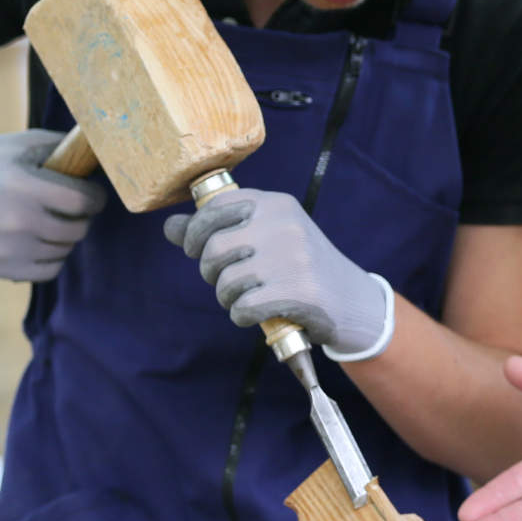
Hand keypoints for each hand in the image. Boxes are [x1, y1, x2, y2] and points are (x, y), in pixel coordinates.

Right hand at [0, 126, 106, 281]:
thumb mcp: (23, 143)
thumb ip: (64, 148)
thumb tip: (107, 153)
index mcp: (20, 185)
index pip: (82, 201)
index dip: (94, 197)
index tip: (91, 194)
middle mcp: (13, 220)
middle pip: (77, 228)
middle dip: (81, 216)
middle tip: (71, 206)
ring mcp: (5, 248)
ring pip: (65, 249)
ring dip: (65, 236)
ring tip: (49, 218)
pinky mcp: (0, 268)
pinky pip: (49, 270)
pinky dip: (51, 256)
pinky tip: (39, 238)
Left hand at [163, 188, 388, 355]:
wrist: (351, 299)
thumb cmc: (299, 266)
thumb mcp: (266, 237)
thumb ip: (218, 230)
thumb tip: (170, 226)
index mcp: (275, 204)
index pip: (215, 208)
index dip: (195, 233)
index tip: (196, 250)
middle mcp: (284, 225)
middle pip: (214, 248)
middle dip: (210, 273)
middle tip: (226, 282)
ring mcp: (293, 258)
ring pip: (226, 282)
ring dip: (227, 298)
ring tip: (245, 299)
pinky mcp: (298, 292)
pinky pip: (243, 308)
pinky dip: (241, 316)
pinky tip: (255, 314)